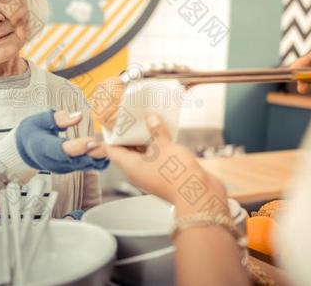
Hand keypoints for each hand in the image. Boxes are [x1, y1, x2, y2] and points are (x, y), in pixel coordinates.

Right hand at [15, 110, 107, 173]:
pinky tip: (108, 153)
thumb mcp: (41, 120)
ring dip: (98, 158)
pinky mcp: (70, 168)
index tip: (92, 141)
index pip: (62, 150)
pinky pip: (85, 166)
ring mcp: (63, 167)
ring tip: (111, 148)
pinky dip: (96, 160)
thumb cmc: (33, 132)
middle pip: (76, 161)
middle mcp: (54, 161)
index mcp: (43, 148)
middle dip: (93, 154)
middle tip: (106, 146)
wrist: (25, 149)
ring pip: (83, 166)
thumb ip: (59, 118)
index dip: (78, 147)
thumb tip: (78, 116)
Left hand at [105, 113, 227, 216]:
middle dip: (130, 133)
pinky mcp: (164, 173)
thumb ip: (156, 130)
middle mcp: (138, 170)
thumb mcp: (164, 146)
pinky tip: (163, 133)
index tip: (113, 121)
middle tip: (132, 116)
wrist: (199, 194)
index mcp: (130, 166)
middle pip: (127, 149)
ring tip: (148, 120)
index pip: (112, 149)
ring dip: (145, 138)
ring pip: (143, 152)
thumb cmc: (177, 174)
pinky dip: (157, 145)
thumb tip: (151, 118)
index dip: (111, 135)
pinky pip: (156, 156)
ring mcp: (151, 172)